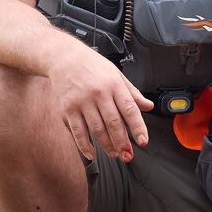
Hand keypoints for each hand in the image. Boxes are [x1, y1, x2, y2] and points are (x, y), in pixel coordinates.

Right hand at [50, 43, 151, 161]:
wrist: (63, 57)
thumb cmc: (92, 66)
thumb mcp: (116, 74)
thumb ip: (132, 93)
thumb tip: (148, 106)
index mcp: (114, 84)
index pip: (129, 109)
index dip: (138, 127)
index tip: (143, 141)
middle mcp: (99, 93)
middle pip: (113, 123)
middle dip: (122, 142)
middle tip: (128, 155)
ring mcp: (82, 101)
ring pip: (97, 129)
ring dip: (107, 145)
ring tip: (114, 154)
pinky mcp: (68, 108)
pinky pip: (78, 131)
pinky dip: (84, 145)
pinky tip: (91, 154)